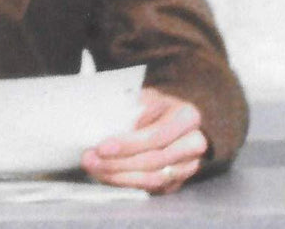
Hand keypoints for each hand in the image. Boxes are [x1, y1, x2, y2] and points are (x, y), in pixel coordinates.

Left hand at [80, 87, 208, 193]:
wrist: (168, 117)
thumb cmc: (152, 105)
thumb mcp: (144, 97)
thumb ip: (132, 108)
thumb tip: (112, 124)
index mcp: (187, 116)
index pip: (155, 135)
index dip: (127, 144)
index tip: (101, 147)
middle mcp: (193, 143)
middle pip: (154, 160)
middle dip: (118, 163)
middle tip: (91, 160)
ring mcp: (188, 166)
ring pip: (153, 179)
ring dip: (119, 176)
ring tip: (95, 168)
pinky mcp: (178, 182)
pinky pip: (152, 189)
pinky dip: (126, 183)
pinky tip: (107, 174)